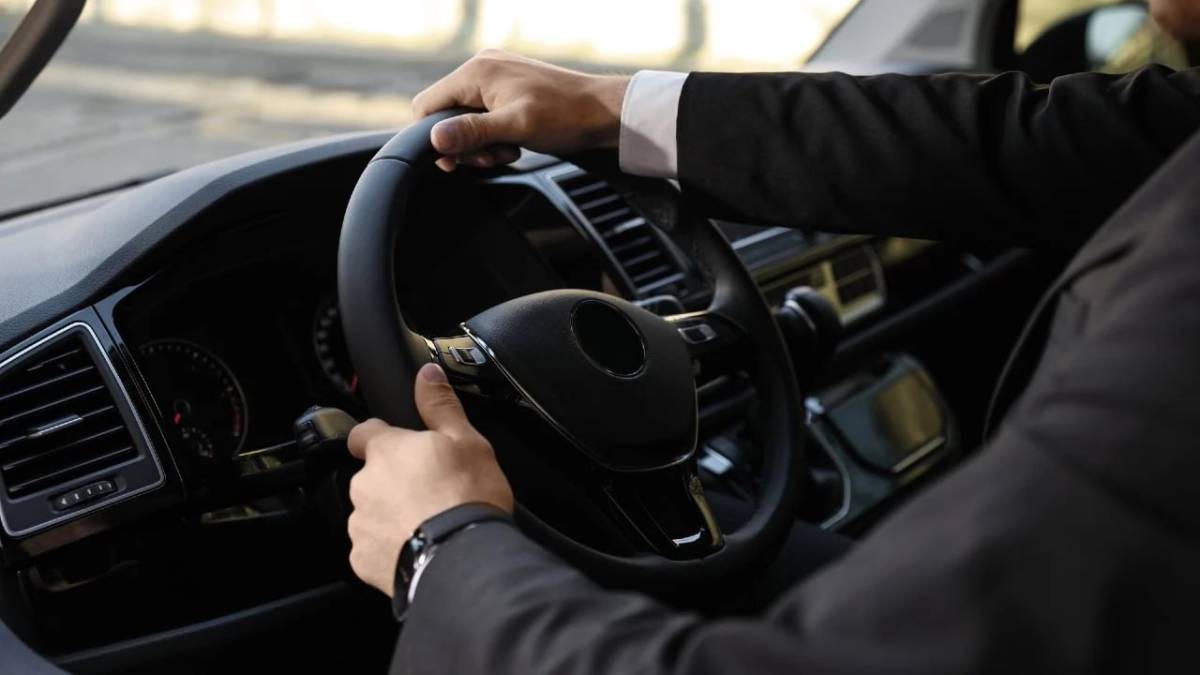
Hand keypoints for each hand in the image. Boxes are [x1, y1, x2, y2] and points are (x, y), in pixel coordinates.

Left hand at [346, 362, 513, 595]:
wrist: (465, 558)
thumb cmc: (468, 497)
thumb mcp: (466, 440)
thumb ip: (440, 405)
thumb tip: (428, 373)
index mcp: (386, 451)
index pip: (363, 433)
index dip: (381, 437)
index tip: (400, 446)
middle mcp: (364, 485)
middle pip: (372, 477)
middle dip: (394, 481)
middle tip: (430, 490)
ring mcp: (361, 524)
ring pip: (372, 512)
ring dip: (392, 514)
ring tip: (428, 523)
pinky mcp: (363, 560)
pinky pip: (374, 548)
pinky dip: (391, 547)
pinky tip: (420, 547)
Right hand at [412, 49, 629, 171]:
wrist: (603, 112)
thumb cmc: (565, 116)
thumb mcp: (515, 128)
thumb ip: (473, 132)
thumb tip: (435, 139)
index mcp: (477, 71)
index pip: (427, 105)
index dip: (435, 137)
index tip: (455, 161)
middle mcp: (482, 68)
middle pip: (447, 115)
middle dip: (466, 143)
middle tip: (493, 156)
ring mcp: (495, 78)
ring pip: (467, 119)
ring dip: (483, 143)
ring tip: (510, 149)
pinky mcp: (508, 89)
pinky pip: (485, 116)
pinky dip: (496, 135)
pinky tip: (516, 142)